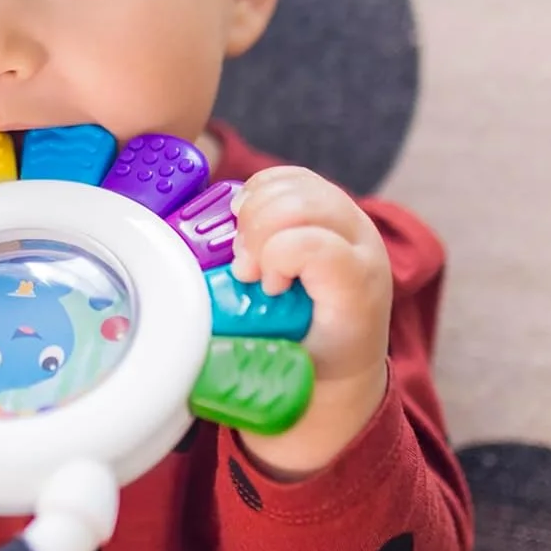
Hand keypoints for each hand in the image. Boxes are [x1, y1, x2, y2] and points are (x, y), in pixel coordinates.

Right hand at [230, 166, 391, 477]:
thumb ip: (241, 356)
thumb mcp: (280, 374)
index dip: (275, 256)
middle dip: (257, 233)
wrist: (344, 362)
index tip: (265, 286)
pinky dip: (259, 191)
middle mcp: (362, 247)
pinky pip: (291, 176)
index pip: (316, 246)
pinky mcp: (330, 206)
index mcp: (357, 292)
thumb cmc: (308, 370)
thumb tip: (187, 336)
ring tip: (246, 247)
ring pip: (293, 183)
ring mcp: (350, 221)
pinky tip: (247, 220)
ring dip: (254, 210)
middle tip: (246, 271)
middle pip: (300, 205)